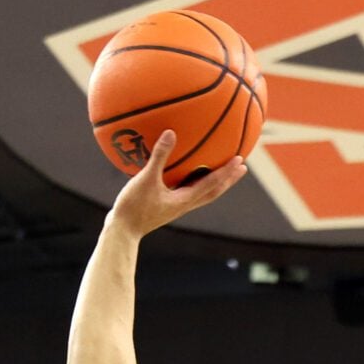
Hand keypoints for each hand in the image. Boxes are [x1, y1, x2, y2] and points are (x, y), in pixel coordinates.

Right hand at [106, 132, 251, 236]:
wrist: (122, 231)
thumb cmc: (134, 207)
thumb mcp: (146, 179)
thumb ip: (159, 156)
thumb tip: (170, 132)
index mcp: (185, 200)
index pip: (211, 184)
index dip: (226, 172)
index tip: (240, 160)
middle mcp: (185, 205)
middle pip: (213, 192)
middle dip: (228, 180)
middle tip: (242, 168)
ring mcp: (177, 207)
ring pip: (202, 194)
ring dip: (215, 182)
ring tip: (222, 171)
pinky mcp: (167, 207)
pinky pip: (187, 192)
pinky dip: (194, 182)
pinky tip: (187, 173)